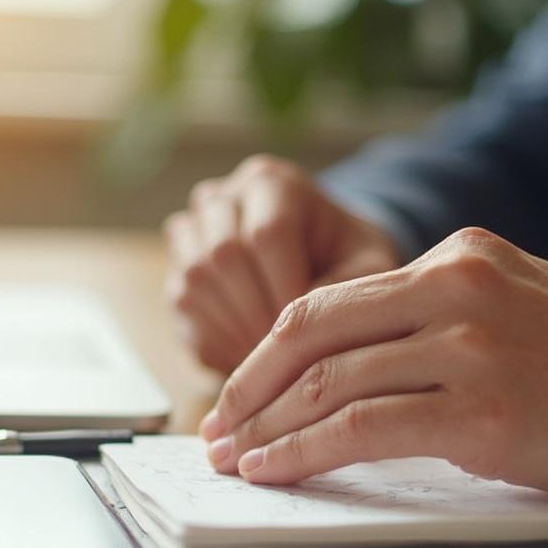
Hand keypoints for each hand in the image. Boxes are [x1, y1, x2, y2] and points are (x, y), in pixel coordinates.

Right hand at [163, 154, 401, 373]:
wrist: (321, 260)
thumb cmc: (349, 259)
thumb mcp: (369, 265)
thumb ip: (347, 288)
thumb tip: (301, 328)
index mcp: (271, 182)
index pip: (267, 233)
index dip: (286, 289)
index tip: (312, 331)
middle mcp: (221, 199)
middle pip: (222, 256)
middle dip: (257, 315)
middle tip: (289, 357)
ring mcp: (191, 236)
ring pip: (194, 283)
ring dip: (233, 332)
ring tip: (271, 365)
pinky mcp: (177, 274)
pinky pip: (182, 311)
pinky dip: (215, 344)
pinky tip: (248, 363)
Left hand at [199, 227, 547, 505]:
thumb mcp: (518, 306)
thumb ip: (442, 318)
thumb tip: (357, 370)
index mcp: (460, 255)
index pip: (331, 299)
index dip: (269, 350)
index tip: (239, 388)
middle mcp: (457, 288)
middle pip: (312, 332)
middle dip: (248, 385)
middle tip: (216, 427)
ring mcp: (471, 347)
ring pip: (329, 383)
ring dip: (267, 427)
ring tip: (235, 459)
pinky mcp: (485, 413)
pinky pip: (363, 430)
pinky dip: (306, 452)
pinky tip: (276, 469)